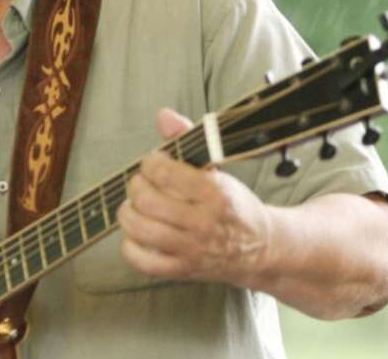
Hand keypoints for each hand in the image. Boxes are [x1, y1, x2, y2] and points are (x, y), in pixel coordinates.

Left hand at [116, 108, 271, 287]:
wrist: (259, 248)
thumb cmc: (232, 204)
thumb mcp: (217, 168)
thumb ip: (189, 139)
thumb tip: (163, 116)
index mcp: (214, 192)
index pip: (163, 171)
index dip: (149, 163)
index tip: (153, 164)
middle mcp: (203, 222)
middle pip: (146, 199)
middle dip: (136, 186)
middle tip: (141, 184)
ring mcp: (191, 249)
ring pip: (139, 228)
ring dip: (128, 212)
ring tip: (135, 207)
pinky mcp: (181, 270)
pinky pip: (141, 260)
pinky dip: (130, 245)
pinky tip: (137, 234)